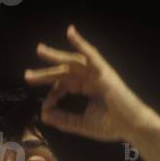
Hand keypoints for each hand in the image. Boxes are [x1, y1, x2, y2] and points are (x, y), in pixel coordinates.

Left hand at [24, 24, 159, 142]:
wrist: (132, 127)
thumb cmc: (111, 126)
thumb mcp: (82, 124)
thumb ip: (64, 119)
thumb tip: (43, 114)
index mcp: (86, 89)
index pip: (63, 86)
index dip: (52, 95)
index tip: (46, 109)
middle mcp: (90, 78)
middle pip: (64, 72)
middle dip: (45, 74)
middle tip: (27, 76)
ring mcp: (97, 73)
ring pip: (72, 61)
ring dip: (56, 56)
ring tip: (39, 50)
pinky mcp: (104, 71)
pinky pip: (91, 54)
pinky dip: (81, 42)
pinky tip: (70, 32)